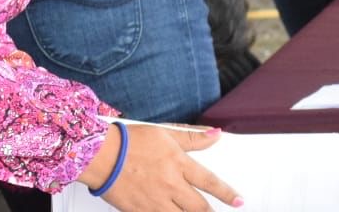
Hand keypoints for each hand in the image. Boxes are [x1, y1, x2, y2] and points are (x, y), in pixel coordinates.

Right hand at [81, 123, 240, 211]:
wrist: (100, 156)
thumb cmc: (130, 142)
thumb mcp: (166, 133)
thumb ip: (193, 137)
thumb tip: (216, 135)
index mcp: (179, 164)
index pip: (210, 182)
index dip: (227, 193)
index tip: (238, 200)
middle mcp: (170, 185)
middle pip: (199, 207)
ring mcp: (155, 202)